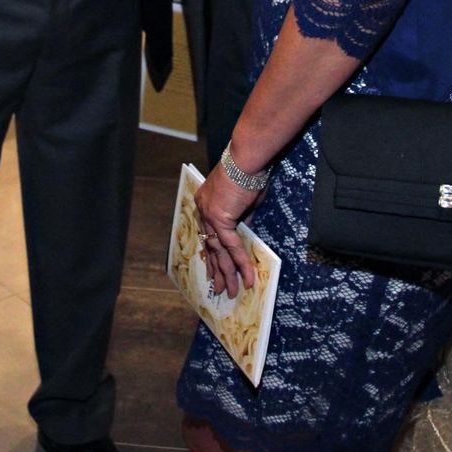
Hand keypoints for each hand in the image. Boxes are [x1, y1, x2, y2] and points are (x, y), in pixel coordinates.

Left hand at [194, 164, 261, 299]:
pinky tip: (246, 277)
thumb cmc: (248, 173)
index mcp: (205, 203)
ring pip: (219, 251)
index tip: (213, 269)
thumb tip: (244, 233)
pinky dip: (240, 263)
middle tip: (219, 288)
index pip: (207, 234)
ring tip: (232, 291)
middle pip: (209, 246)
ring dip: (227, 273)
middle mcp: (202, 210)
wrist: (246, 159)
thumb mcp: (244, 201)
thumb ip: (242, 218)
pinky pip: (231, 247)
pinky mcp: (220, 219)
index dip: (211, 253)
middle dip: (216, 269)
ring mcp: (209, 215)